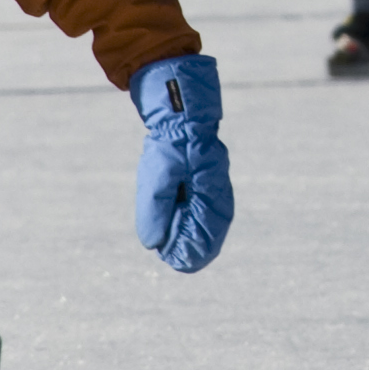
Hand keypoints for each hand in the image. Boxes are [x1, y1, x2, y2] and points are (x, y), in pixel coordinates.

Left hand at [128, 54, 231, 273]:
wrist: (180, 106)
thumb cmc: (170, 139)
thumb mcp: (159, 173)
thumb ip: (156, 208)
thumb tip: (153, 242)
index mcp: (209, 185)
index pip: (207, 226)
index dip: (195, 247)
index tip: (181, 263)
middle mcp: (215, 184)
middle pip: (211, 224)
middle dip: (198, 245)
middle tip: (182, 264)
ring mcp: (212, 177)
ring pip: (209, 214)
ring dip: (198, 234)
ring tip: (185, 253)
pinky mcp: (204, 172)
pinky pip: (206, 202)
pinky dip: (198, 218)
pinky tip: (188, 226)